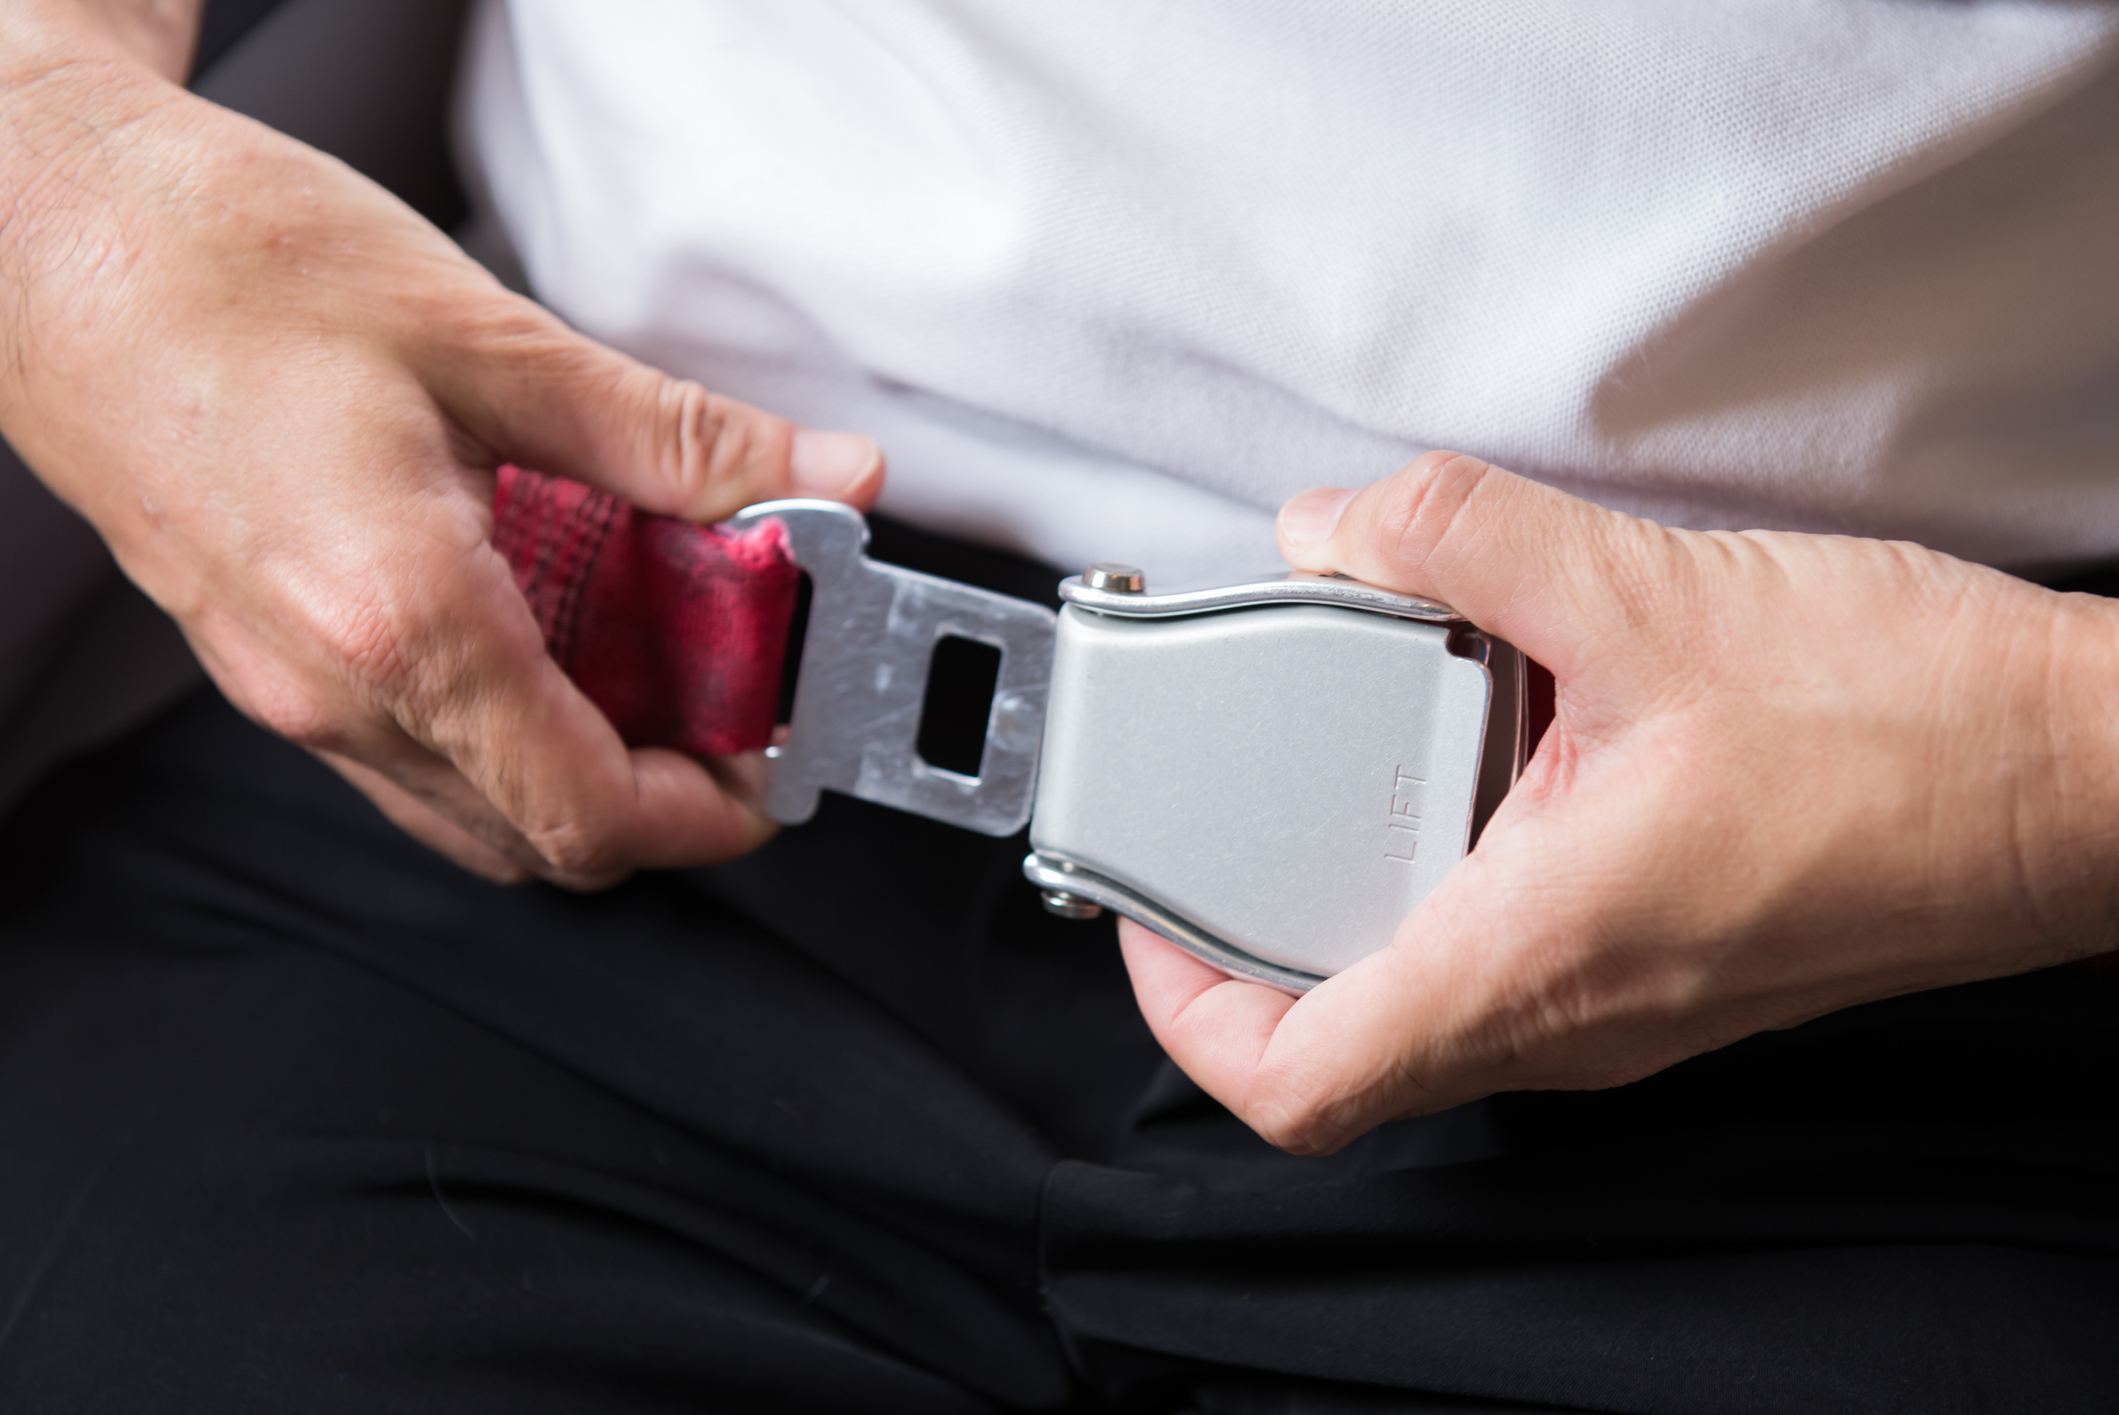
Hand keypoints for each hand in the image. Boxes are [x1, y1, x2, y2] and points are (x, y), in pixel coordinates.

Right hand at [0, 6, 880, 885]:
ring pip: (468, 808)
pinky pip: (407, 748)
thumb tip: (818, 482)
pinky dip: (504, 723)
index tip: (775, 767)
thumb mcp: (494, 341)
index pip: (590, 813)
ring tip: (654, 656)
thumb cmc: (220, 262)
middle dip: (661, 795)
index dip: (712, 815)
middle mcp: (330, 688)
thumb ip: (677, 439)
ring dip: (581, 765)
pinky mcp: (258, 654)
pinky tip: (547, 619)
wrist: (40, 228)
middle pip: (538, 838)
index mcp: (400, 622)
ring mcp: (281, 686)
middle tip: (733, 699)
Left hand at [1122, 452, 2118, 1153]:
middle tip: (1217, 829)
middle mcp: (1575, 1016)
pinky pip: (1513, 959)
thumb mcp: (1654, 594)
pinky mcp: (1671, 966)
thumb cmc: (1922, 728)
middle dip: (1250, 940)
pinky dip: (1451, 875)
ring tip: (1331, 774)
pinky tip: (1477, 755)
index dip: (1182, 1010)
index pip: (1299, 1078)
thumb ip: (1462, 540)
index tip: (1146, 917)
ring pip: (1426, 1003)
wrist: (2091, 777)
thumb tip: (1337, 524)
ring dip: (1354, 900)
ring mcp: (1628, 1007)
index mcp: (1542, 954)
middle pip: (1343, 1043)